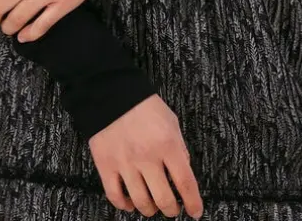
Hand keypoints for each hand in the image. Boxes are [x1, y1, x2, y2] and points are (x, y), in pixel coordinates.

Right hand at [89, 94, 203, 218]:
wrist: (111, 93)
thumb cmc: (144, 105)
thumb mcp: (171, 121)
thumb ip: (179, 147)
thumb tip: (183, 172)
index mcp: (167, 144)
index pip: (185, 183)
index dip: (193, 203)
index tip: (195, 212)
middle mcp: (147, 157)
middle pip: (164, 199)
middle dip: (171, 210)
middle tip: (173, 209)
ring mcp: (125, 163)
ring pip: (141, 202)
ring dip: (150, 209)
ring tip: (153, 205)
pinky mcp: (106, 165)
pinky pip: (115, 196)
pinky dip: (125, 205)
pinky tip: (130, 203)